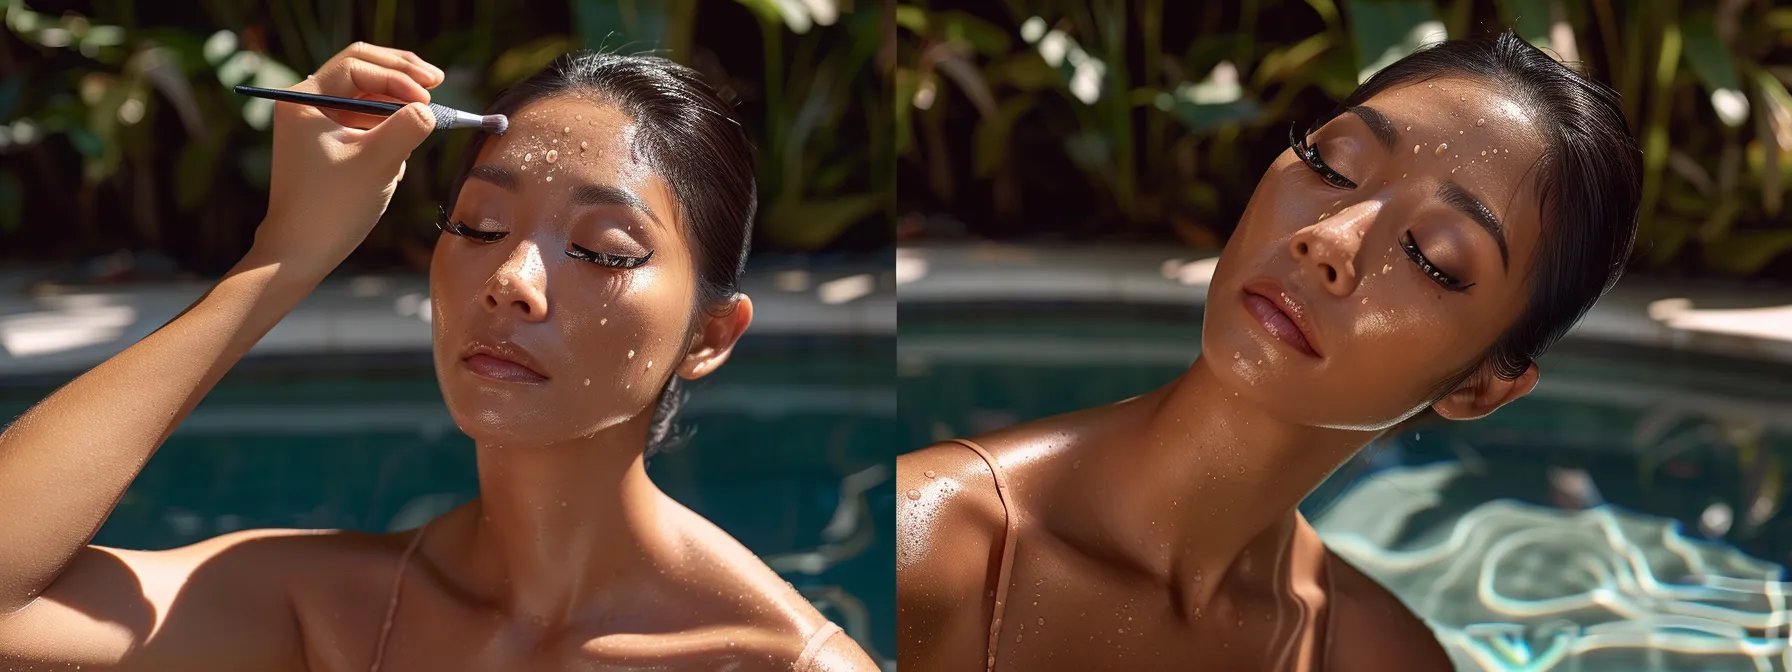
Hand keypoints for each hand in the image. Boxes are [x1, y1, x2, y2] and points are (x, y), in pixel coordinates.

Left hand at [253, 42, 445, 274]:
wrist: (301, 251)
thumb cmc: (333, 207)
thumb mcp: (379, 162)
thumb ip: (408, 126)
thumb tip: (428, 110)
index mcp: (304, 99)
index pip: (358, 66)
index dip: (398, 76)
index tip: (429, 98)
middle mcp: (305, 104)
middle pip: (361, 71)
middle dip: (401, 76)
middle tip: (437, 82)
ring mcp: (315, 123)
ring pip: (365, 95)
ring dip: (397, 105)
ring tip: (423, 122)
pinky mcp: (326, 143)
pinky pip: (363, 120)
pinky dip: (387, 128)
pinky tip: (401, 152)